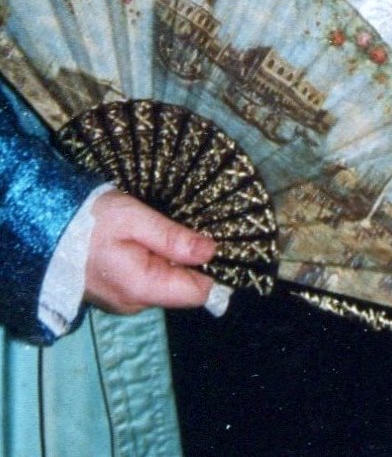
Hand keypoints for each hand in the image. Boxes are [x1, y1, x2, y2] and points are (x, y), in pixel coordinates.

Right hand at [84, 190, 216, 315]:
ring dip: (168, 260)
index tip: (213, 241)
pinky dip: (152, 263)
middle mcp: (135, 303)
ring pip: (165, 283)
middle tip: (181, 226)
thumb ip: (172, 238)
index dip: (210, 268)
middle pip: (182, 288)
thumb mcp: (135, 218)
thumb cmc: (91, 220)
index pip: (197, 293)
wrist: (47, 231)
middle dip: (188, 261)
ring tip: (157, 231)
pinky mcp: (116, 294)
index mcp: (143, 287)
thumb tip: (211, 252)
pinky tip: (142, 241)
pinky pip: (147, 281)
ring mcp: (124, 301)